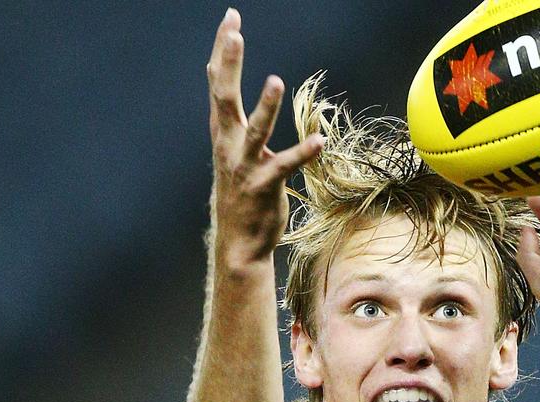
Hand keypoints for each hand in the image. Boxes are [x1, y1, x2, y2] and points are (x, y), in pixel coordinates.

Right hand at [207, 9, 321, 265]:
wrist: (239, 242)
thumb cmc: (242, 193)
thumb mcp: (236, 152)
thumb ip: (236, 123)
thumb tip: (236, 98)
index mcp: (223, 133)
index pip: (218, 83)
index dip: (223, 51)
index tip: (230, 19)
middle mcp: (229, 145)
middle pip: (225, 97)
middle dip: (230, 64)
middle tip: (235, 32)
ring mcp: (245, 167)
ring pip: (255, 132)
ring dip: (266, 107)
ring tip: (276, 81)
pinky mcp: (266, 187)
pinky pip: (285, 167)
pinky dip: (303, 154)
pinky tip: (321, 142)